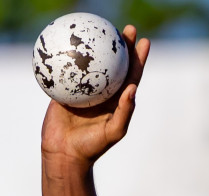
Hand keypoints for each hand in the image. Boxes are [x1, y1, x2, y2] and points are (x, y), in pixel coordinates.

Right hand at [40, 25, 149, 167]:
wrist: (64, 154)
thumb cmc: (92, 147)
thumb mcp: (113, 132)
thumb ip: (125, 112)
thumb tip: (133, 89)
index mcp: (117, 100)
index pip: (131, 74)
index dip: (138, 58)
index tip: (143, 41)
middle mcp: (102, 92)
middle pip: (114, 63)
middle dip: (121, 45)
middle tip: (125, 29)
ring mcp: (83, 89)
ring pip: (91, 63)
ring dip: (96, 45)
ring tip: (98, 28)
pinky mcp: (65, 89)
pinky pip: (66, 70)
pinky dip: (68, 57)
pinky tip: (69, 42)